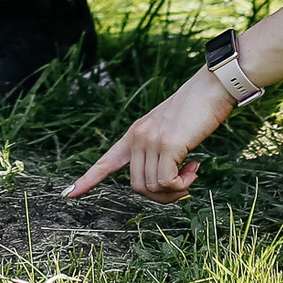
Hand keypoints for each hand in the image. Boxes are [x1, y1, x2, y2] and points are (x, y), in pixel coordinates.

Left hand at [66, 69, 234, 202]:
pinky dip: (183, 184)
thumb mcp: (171, 131)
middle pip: (137, 187)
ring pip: (153, 188)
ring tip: (192, 171)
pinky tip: (195, 167)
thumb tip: (165, 181)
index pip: (106, 161)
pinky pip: (167, 182)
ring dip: (177, 190)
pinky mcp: (167, 144)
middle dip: (162, 195)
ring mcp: (150, 140)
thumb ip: (161, 150)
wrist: (213, 87)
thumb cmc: (197, 109)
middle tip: (185, 183)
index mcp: (135, 134)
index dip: (88, 179)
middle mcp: (138, 137)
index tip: (69, 194)